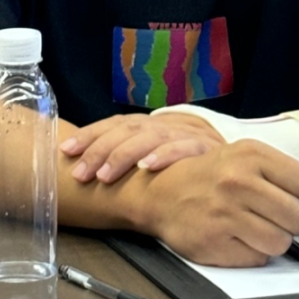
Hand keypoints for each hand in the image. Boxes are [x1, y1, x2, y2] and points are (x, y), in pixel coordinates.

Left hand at [60, 111, 224, 182]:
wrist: (232, 161)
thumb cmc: (185, 162)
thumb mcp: (153, 153)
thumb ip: (126, 153)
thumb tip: (83, 163)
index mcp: (147, 124)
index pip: (114, 122)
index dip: (90, 135)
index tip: (66, 150)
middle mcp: (163, 123)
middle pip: (127, 128)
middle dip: (100, 150)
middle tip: (81, 173)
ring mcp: (184, 132)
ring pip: (150, 135)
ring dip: (125, 155)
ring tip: (106, 175)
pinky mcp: (205, 146)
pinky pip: (184, 147)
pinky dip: (166, 155)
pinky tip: (149, 166)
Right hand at [137, 139, 298, 266]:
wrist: (163, 191)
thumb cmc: (213, 173)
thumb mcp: (254, 159)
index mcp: (252, 155)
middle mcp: (238, 181)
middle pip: (298, 218)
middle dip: (295, 222)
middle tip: (278, 214)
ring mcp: (225, 213)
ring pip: (281, 242)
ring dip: (275, 239)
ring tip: (257, 224)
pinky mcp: (215, 243)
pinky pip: (257, 259)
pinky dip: (254, 252)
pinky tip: (240, 235)